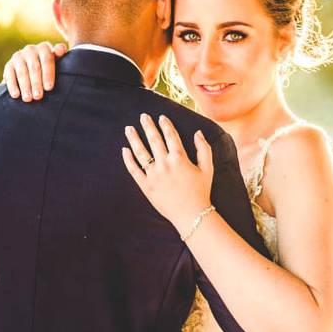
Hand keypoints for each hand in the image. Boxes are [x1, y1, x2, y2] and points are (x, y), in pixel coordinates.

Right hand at [3, 41, 67, 100]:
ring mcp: (18, 56)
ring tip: (28, 99)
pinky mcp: (9, 65)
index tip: (49, 88)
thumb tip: (61, 48)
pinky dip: (12, 86)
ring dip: (25, 86)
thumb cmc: (49, 67)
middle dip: (36, 83)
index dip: (48, 74)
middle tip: (38, 96)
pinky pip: (9, 75)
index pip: (47, 60)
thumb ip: (60, 54)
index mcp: (44, 48)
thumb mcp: (57, 61)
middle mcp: (30, 49)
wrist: (32, 67)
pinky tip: (16, 95)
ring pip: (22, 72)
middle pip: (34, 67)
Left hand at [122, 113, 213, 232]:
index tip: (161, 117)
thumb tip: (198, 132)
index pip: (170, 136)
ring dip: (134, 138)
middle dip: (148, 126)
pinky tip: (124, 150)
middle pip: (154, 139)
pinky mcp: (145, 186)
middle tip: (142, 116)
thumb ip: (204, 149)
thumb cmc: (201, 191)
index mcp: (179, 158)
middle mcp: (164, 164)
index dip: (165, 124)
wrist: (191, 215)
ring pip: (140, 152)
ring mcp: (153, 175)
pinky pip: (134, 170)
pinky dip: (128, 160)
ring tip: (128, 128)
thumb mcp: (208, 169)